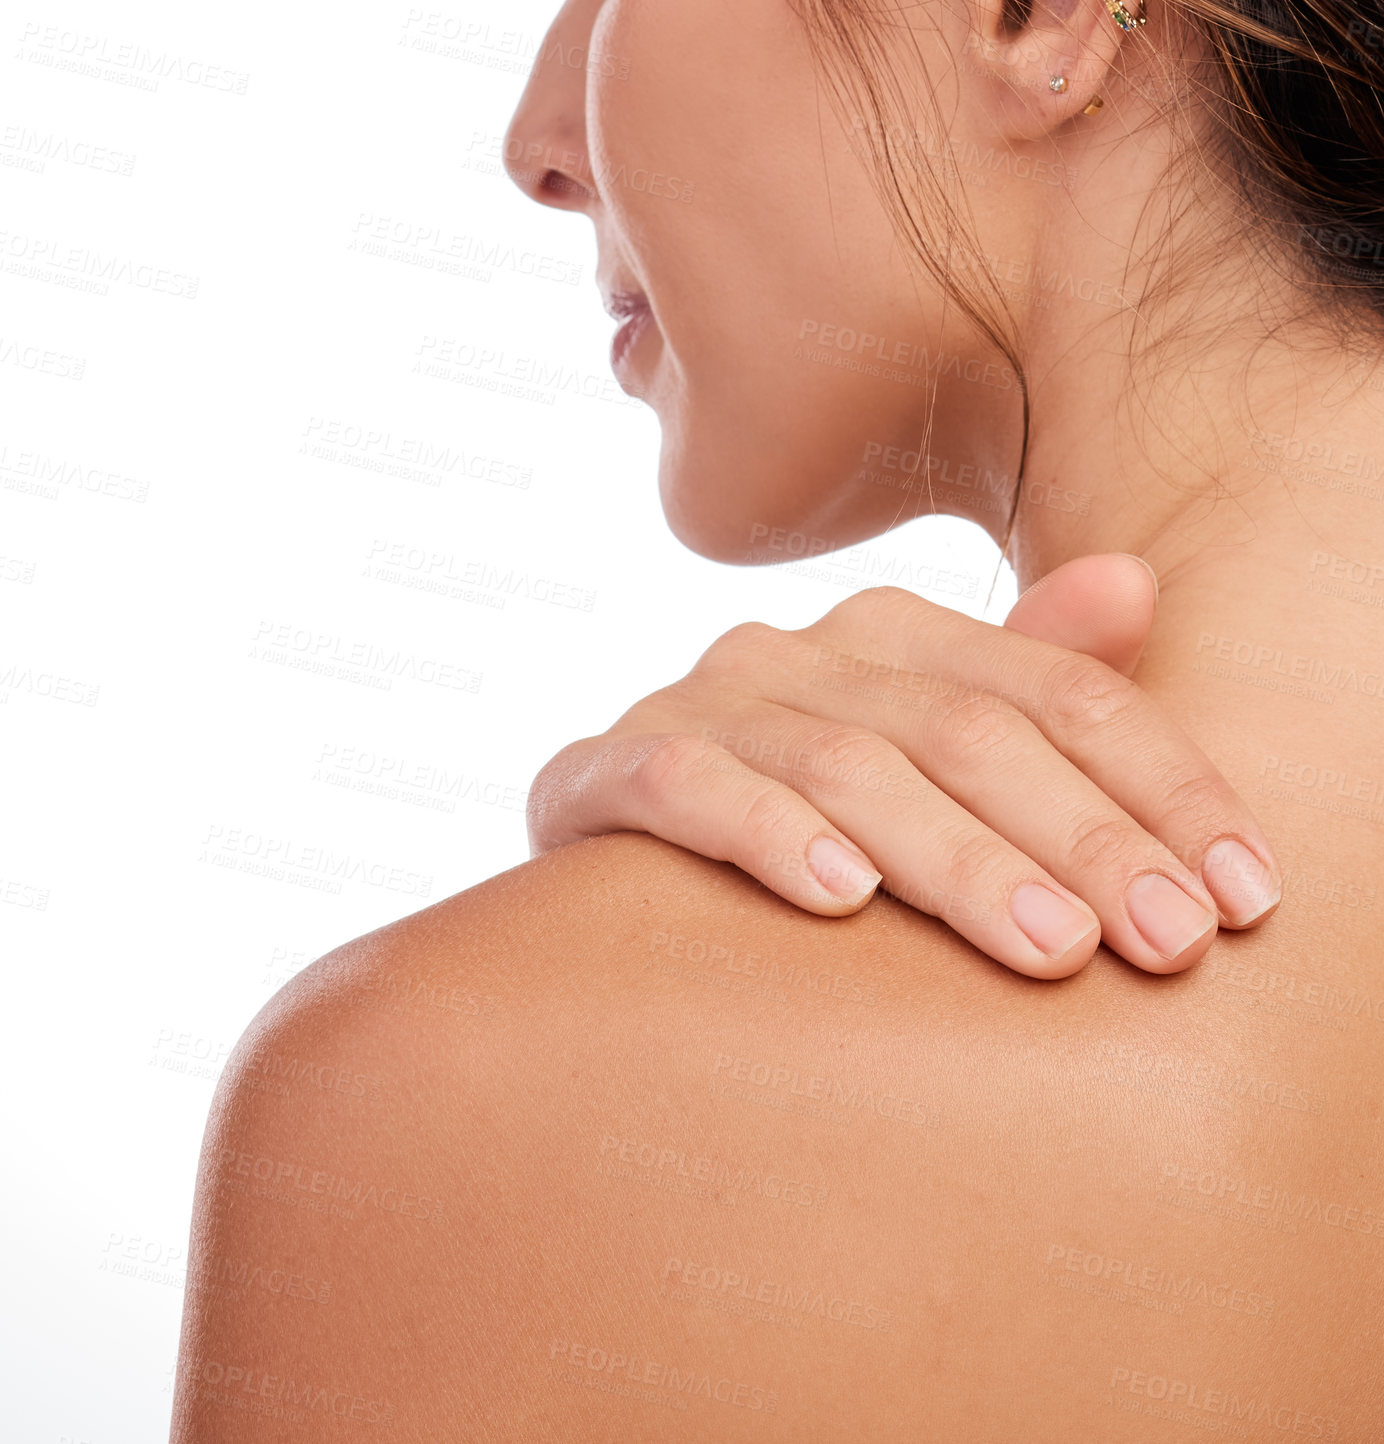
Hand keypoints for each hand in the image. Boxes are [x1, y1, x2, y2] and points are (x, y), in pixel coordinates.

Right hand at [527, 554, 1280, 977]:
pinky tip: (842, 900)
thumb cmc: (795, 808)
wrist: (610, 840)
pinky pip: (688, 789)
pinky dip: (770, 835)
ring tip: (1047, 948)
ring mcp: (698, 704)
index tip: (1247, 893)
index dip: (1162, 784)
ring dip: (954, 858)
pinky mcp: (605, 770)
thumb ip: (1021, 678)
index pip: (1058, 691)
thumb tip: (1135, 582)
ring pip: (844, 764)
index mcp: (893, 632)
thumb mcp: (920, 746)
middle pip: (964, 730)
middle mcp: (798, 649)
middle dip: (1079, 838)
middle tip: (1168, 941)